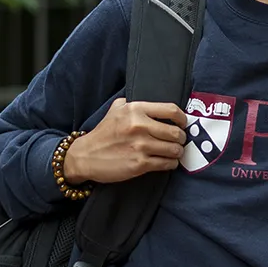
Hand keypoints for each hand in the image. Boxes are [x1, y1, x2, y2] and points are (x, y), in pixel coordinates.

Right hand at [63, 98, 187, 184]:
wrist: (85, 156)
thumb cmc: (103, 133)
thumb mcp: (115, 110)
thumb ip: (133, 103)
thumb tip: (154, 104)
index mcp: (136, 110)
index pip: (172, 110)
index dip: (182, 119)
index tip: (182, 124)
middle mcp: (139, 126)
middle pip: (176, 132)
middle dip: (181, 138)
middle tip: (178, 141)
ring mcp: (140, 146)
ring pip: (174, 149)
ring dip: (177, 152)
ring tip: (174, 152)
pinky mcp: (139, 164)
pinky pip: (166, 163)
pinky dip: (171, 164)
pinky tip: (167, 162)